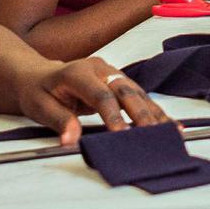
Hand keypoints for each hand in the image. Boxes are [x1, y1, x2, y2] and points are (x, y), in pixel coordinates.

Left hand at [15, 57, 167, 142]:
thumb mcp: (40, 107)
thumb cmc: (39, 92)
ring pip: (138, 93)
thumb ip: (60, 121)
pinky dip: (155, 113)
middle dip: (141, 114)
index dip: (113, 115)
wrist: (40, 76)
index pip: (100, 95)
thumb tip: (71, 140)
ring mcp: (112, 73)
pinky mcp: (121, 82)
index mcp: (77, 73)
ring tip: (170, 133)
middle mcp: (99, 69)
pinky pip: (141, 97)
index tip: (122, 135)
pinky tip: (170, 126)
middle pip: (126, 90)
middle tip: (153, 135)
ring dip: (154, 114)